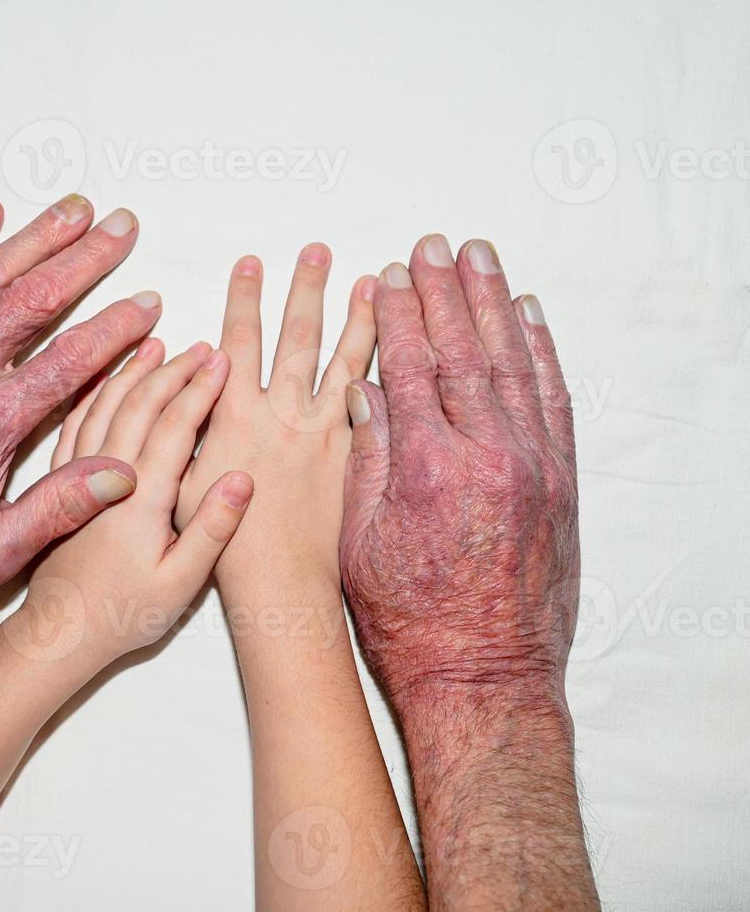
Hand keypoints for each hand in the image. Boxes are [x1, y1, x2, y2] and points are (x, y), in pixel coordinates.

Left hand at [6, 341, 252, 664]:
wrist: (57, 633)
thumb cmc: (121, 614)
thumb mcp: (180, 584)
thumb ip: (212, 530)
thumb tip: (244, 477)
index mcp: (138, 497)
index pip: (172, 425)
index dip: (200, 389)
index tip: (222, 359)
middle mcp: (104, 476)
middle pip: (138, 403)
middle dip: (172, 369)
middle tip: (201, 347)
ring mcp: (76, 475)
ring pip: (103, 405)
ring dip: (131, 371)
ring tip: (156, 346)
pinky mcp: (59, 481)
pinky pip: (74, 422)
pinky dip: (92, 392)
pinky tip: (103, 377)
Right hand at [176, 246, 376, 587]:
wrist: (279, 587)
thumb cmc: (225, 548)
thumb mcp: (185, 481)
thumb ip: (192, 429)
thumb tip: (195, 387)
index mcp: (238, 419)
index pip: (241, 342)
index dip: (244, 300)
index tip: (251, 263)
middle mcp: (286, 418)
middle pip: (299, 338)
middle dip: (305, 289)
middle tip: (316, 250)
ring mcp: (327, 436)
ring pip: (348, 362)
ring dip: (361, 317)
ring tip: (375, 281)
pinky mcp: (356, 457)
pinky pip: (378, 402)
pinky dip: (393, 370)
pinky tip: (409, 346)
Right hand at [339, 234, 578, 708]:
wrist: (485, 677)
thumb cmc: (410, 621)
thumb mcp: (361, 541)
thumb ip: (367, 458)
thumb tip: (366, 391)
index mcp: (429, 467)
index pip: (410, 367)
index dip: (396, 315)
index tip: (386, 274)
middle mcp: (489, 455)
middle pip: (465, 351)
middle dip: (445, 292)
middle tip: (433, 245)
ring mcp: (534, 466)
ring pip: (515, 364)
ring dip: (496, 304)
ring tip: (481, 259)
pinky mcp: (561, 483)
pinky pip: (553, 399)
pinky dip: (542, 352)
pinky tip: (530, 318)